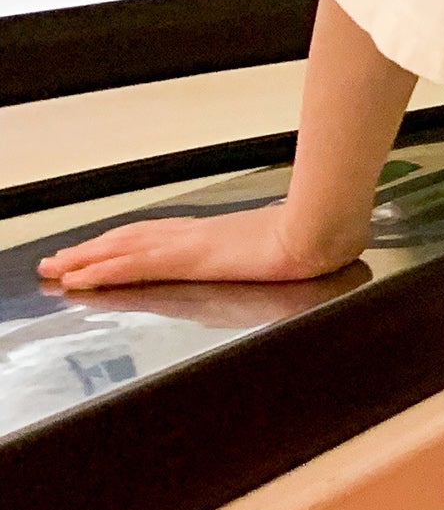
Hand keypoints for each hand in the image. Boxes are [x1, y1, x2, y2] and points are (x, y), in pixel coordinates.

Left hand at [42, 201, 366, 292]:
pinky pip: (133, 266)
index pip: (157, 235)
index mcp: (215, 233)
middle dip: (92, 250)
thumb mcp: (286, 242)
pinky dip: (102, 271)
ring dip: (85, 259)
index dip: (123, 242)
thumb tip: (278, 249)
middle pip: (130, 239)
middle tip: (58, 260)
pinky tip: (80, 279)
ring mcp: (189, 245)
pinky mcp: (189, 259)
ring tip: (56, 268)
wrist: (322, 230)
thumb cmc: (313, 236)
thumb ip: (271, 245)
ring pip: (122, 249)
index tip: (98, 249)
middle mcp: (194, 235)